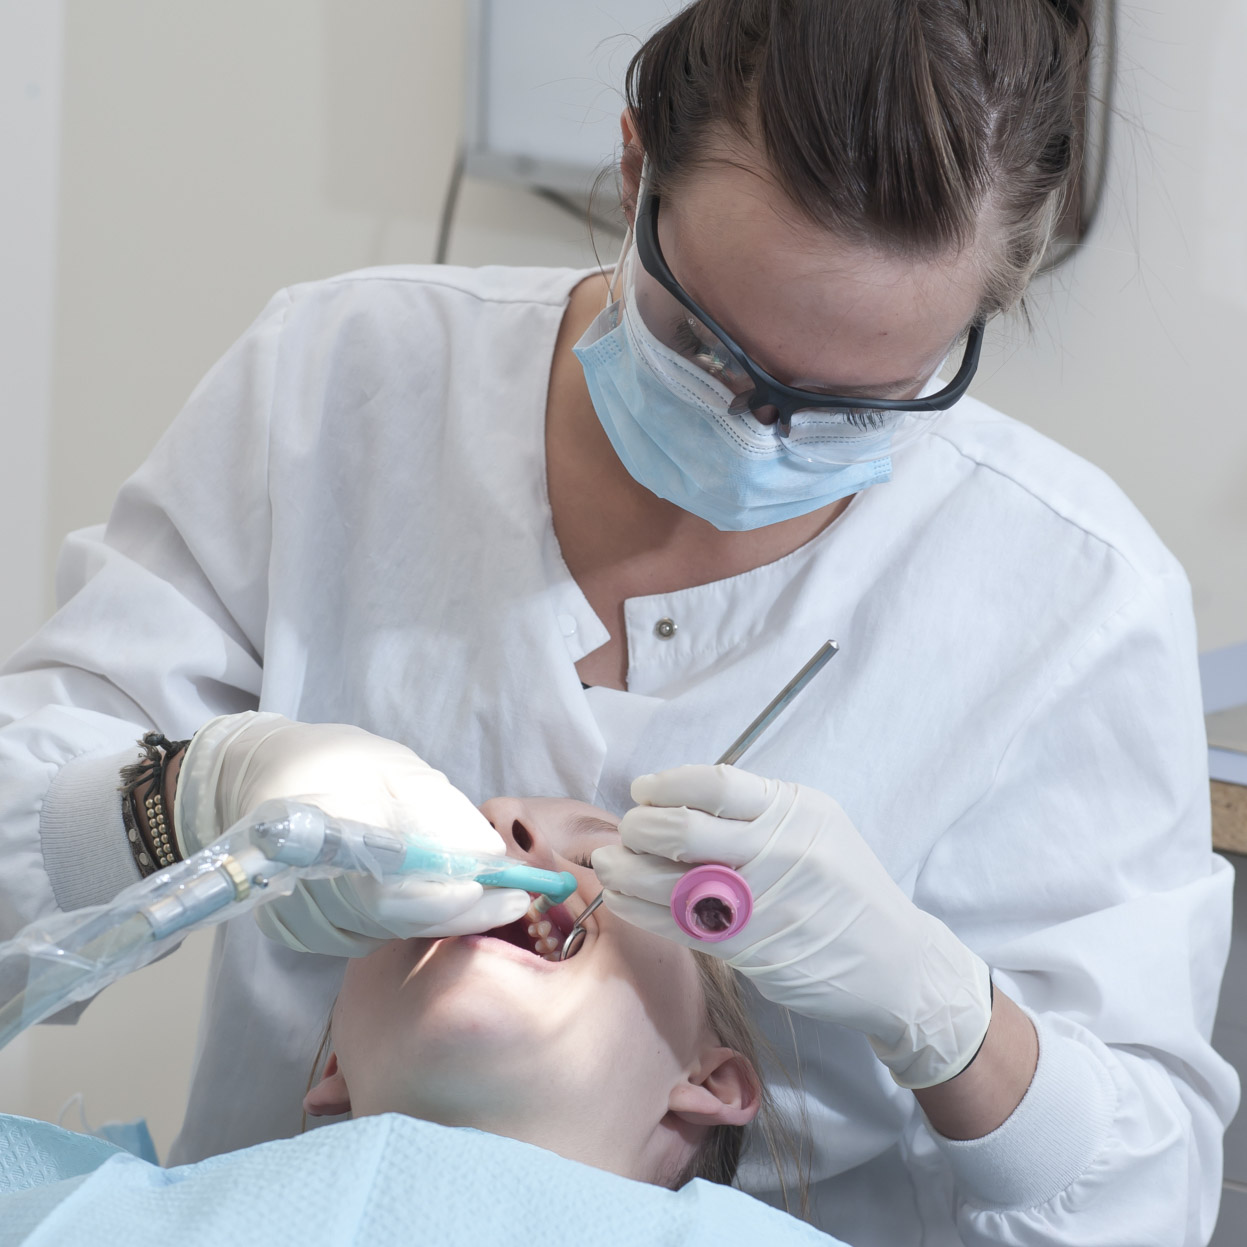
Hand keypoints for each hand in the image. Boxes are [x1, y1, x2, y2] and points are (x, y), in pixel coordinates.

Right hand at [173, 712, 527, 955]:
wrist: (270, 780)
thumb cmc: (338, 765)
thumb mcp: (393, 769)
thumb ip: (438, 811)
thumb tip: (488, 854)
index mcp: (309, 829)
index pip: (380, 886)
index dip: (438, 896)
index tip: (491, 889)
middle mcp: (291, 883)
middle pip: (385, 918)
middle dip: (458, 912)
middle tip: (518, 897)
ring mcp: (289, 913)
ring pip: (379, 933)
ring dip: (437, 919)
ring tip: (491, 895)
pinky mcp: (294, 929)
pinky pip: (362, 937)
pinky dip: (406, 923)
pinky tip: (438, 901)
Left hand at [592, 764, 991, 1088]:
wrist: (895, 964)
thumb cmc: (846, 887)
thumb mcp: (817, 827)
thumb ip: (757, 809)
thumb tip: (678, 799)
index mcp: (794, 811)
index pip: (713, 783)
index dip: (665, 785)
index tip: (643, 791)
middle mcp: (778, 851)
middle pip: (682, 828)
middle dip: (638, 826)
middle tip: (628, 829)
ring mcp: (760, 904)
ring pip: (668, 880)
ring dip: (624, 869)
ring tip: (609, 862)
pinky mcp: (747, 949)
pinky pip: (676, 923)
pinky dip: (638, 907)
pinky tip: (622, 897)